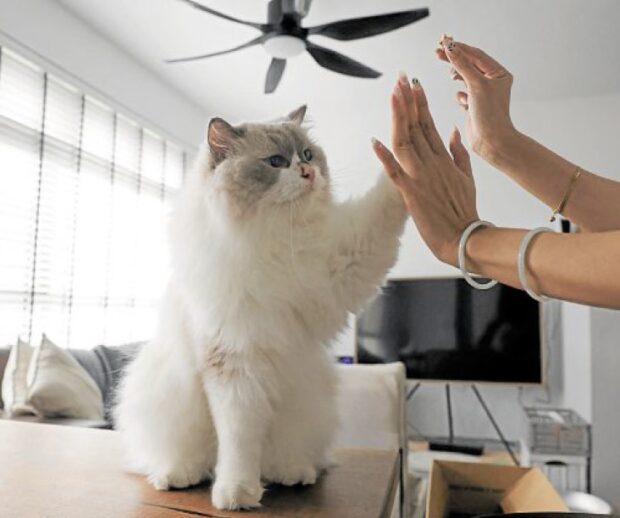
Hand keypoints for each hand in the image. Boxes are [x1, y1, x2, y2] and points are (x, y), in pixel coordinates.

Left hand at [372, 76, 478, 265]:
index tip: (414, 85)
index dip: (420, 104)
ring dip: (398, 118)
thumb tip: (453, 129)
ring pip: (406, 142)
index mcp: (444, 158)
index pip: (429, 125)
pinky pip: (394, 172)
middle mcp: (432, 163)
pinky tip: (374, 140)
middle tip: (400, 79)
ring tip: (393, 95)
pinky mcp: (411, 193)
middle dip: (408, 101)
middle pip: (416, 127)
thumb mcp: (468, 176)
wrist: (463, 237)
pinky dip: (384, 157)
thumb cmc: (464, 209)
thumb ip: (459, 152)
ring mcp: (421, 177)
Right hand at [437, 38, 515, 159]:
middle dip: (454, 59)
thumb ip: (462, 65)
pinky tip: (461, 99)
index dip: (459, 48)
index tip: (442, 43)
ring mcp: (484, 94)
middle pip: (470, 64)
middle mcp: (493, 82)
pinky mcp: (475, 106)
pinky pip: (465, 94)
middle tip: (437, 52)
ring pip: (466, 78)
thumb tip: (450, 47)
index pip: (476, 55)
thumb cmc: (489, 114)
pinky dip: (460, 94)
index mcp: (499, 74)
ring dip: (457, 75)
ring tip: (450, 75)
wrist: (491, 141)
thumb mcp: (475, 84)